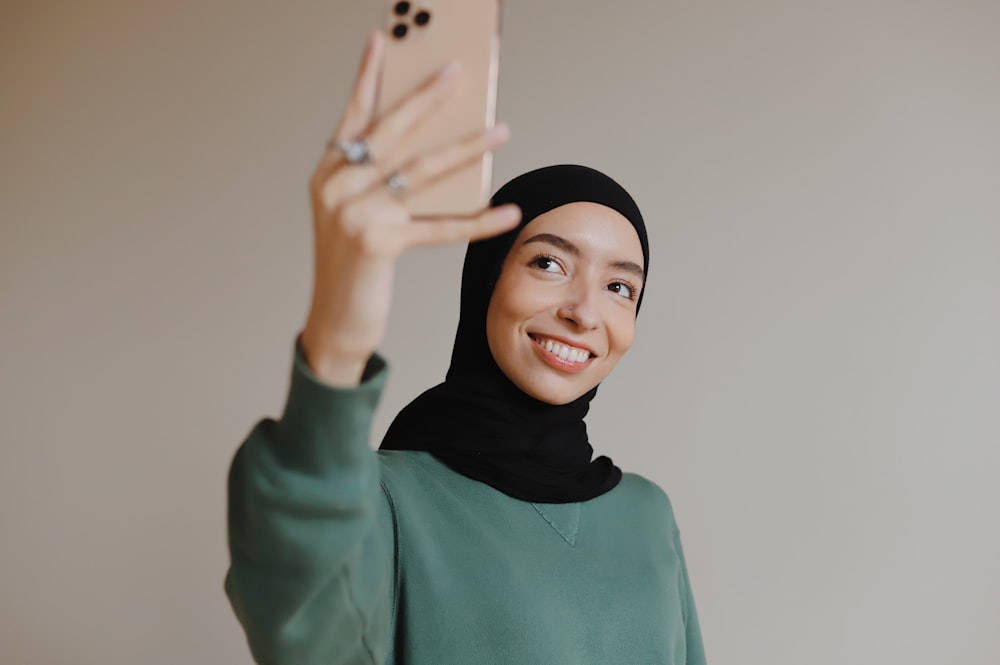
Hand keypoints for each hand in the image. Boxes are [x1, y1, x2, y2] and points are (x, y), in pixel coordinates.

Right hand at [300, 31, 520, 385]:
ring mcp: (354, 214)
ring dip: (466, 149)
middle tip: (460, 71)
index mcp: (328, 173)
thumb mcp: (355, 214)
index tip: (384, 38)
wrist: (335, 321)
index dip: (369, 76)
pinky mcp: (378, 244)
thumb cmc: (353, 266)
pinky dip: (477, 221)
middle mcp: (335, 186)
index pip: (354, 115)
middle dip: (429, 97)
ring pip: (421, 171)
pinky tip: (507, 212)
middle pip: (392, 131)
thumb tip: (433, 149)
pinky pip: (438, 225)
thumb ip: (378, 180)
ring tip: (500, 130)